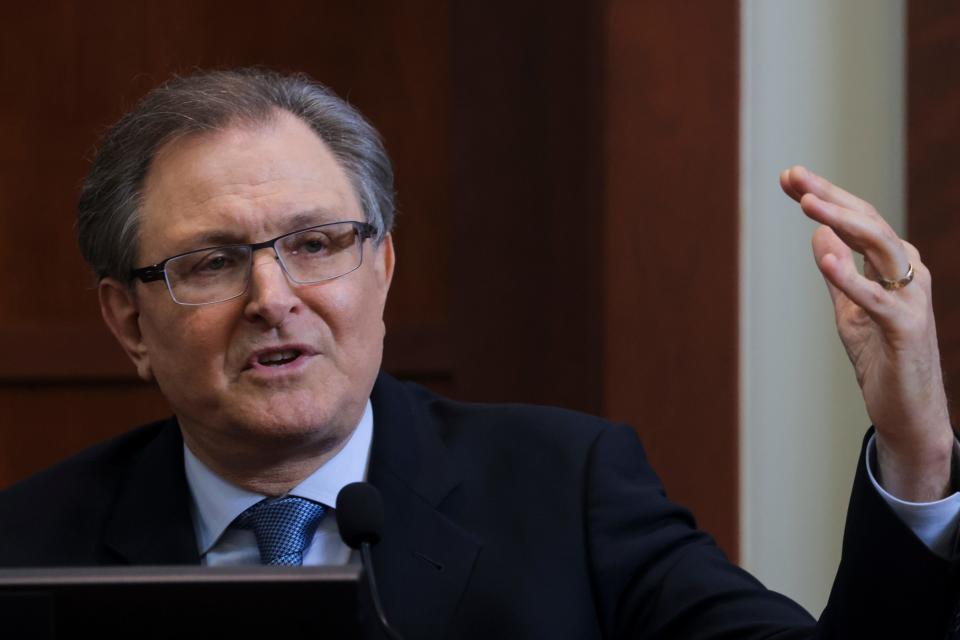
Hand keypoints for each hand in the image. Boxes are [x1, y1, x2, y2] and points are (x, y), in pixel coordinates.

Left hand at [780, 166, 953, 501]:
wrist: (908, 412)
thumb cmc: (882, 358)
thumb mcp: (849, 309)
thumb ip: (837, 273)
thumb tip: (819, 233)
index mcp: (894, 265)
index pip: (858, 220)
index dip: (826, 195)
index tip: (788, 177)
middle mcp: (908, 273)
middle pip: (869, 222)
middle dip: (830, 196)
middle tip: (793, 176)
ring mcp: (912, 299)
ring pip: (881, 247)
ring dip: (843, 222)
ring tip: (807, 205)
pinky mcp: (907, 329)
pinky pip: (878, 298)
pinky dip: (852, 276)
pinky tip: (826, 256)